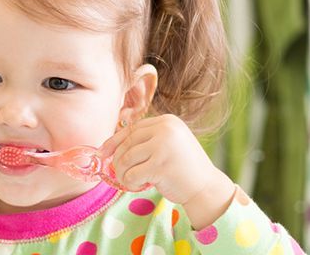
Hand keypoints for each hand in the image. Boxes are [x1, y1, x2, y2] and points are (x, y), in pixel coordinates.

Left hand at [99, 114, 235, 228]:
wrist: (206, 187)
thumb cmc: (182, 167)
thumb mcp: (167, 145)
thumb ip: (145, 141)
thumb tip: (108, 147)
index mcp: (167, 121)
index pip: (132, 129)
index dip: (114, 142)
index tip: (103, 154)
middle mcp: (165, 130)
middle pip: (126, 143)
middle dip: (118, 161)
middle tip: (121, 174)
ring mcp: (163, 147)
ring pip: (125, 159)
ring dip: (123, 174)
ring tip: (133, 181)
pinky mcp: (160, 166)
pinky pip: (131, 175)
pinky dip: (131, 183)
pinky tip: (140, 186)